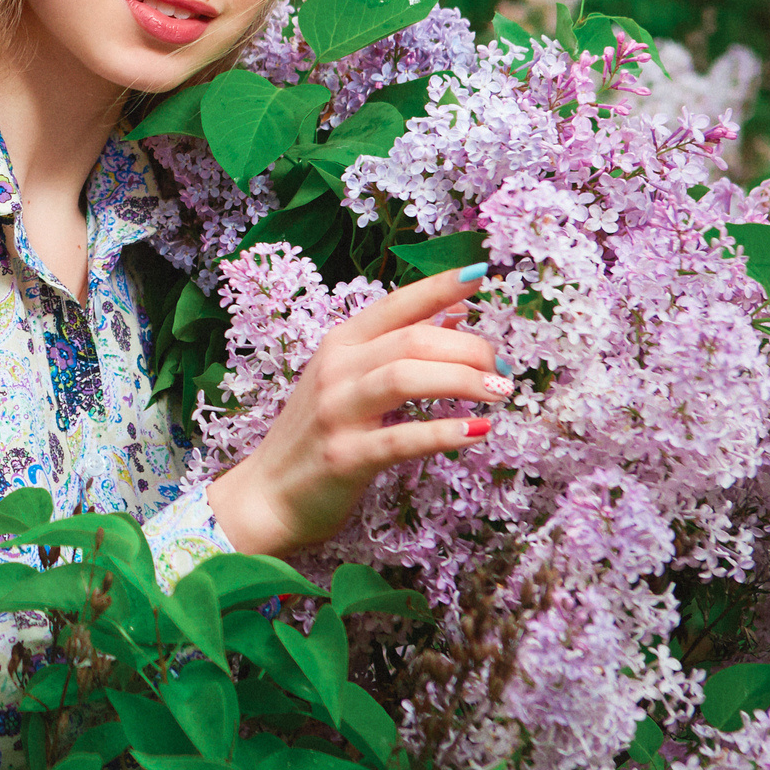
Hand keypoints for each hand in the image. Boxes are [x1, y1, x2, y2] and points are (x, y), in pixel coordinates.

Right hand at [205, 265, 506, 557]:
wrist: (267, 495)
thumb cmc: (315, 436)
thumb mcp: (343, 381)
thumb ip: (390, 350)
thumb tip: (452, 316)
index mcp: (339, 345)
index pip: (395, 304)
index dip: (439, 287)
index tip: (480, 274)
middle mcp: (336, 371)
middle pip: (412, 340)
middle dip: (469, 349)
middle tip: (502, 369)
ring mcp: (338, 412)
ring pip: (406, 377)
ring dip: (462, 380)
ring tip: (498, 391)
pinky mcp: (346, 456)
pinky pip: (401, 437)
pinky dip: (442, 432)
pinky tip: (476, 431)